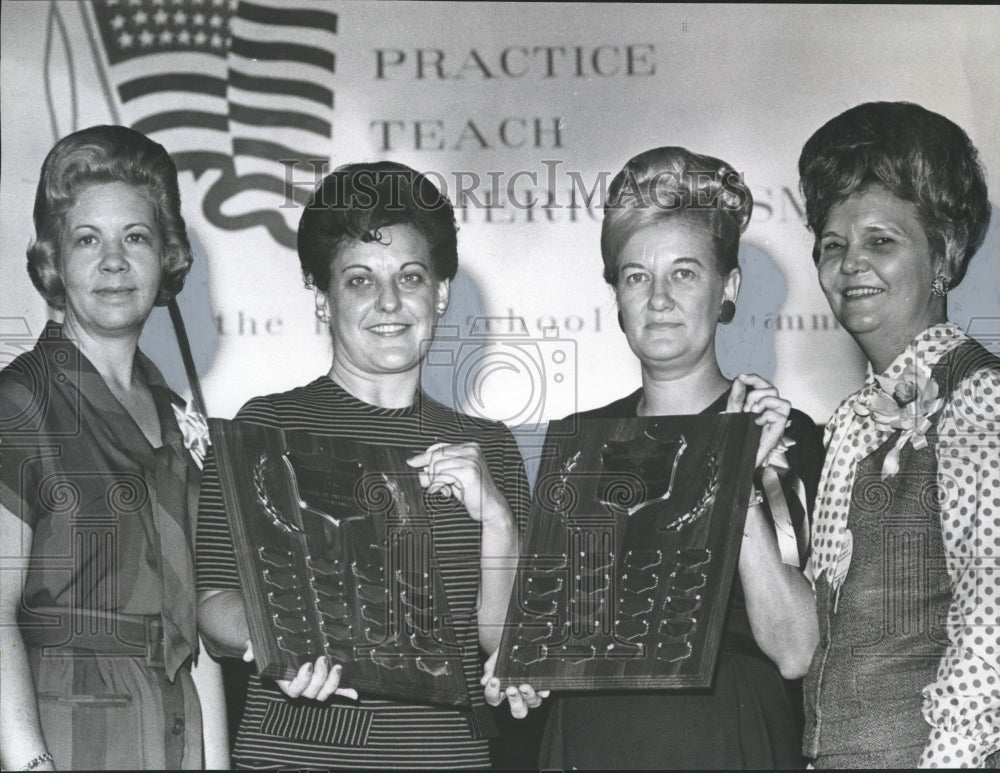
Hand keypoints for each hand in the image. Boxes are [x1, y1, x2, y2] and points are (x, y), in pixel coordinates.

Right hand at [243, 641, 357, 700]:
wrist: (278, 640)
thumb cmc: (269, 644)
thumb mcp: (259, 642)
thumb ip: (253, 648)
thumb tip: (247, 655)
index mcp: (286, 681)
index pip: (294, 690)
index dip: (302, 681)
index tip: (306, 665)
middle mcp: (301, 685)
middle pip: (312, 693)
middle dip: (320, 679)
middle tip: (322, 659)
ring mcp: (314, 683)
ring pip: (324, 693)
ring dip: (333, 683)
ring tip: (337, 667)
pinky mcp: (326, 679)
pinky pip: (337, 689)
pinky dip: (346, 692)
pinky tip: (355, 693)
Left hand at [406, 442, 509, 522]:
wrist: (491, 507)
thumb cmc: (474, 493)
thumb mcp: (454, 477)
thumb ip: (440, 469)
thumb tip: (419, 467)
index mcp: (469, 448)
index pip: (440, 447)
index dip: (424, 455)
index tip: (412, 462)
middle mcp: (471, 450)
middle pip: (436, 455)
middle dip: (429, 471)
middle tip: (431, 484)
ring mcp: (472, 460)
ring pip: (437, 465)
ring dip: (434, 480)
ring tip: (442, 489)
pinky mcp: (469, 472)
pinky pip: (442, 475)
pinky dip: (438, 485)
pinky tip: (444, 492)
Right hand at [481, 650, 548, 718]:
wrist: (519, 640)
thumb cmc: (506, 653)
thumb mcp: (496, 658)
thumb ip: (491, 669)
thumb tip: (485, 681)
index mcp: (502, 691)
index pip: (494, 699)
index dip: (492, 693)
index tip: (493, 680)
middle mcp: (518, 695)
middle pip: (518, 710)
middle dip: (514, 701)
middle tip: (511, 689)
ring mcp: (532, 692)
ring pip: (533, 703)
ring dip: (528, 696)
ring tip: (524, 686)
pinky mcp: (544, 685)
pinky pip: (545, 692)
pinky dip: (544, 691)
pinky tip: (542, 688)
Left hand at [727, 373, 790, 467]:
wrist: (733, 456)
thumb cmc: (735, 436)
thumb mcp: (732, 412)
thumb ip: (736, 395)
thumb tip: (740, 378)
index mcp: (760, 405)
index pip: (764, 384)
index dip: (755, 378)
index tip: (742, 377)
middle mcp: (770, 411)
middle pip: (773, 390)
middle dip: (755, 394)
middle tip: (744, 407)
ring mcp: (776, 422)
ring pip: (784, 401)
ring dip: (765, 403)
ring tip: (752, 413)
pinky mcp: (778, 431)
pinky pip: (780, 415)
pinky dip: (767, 415)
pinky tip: (756, 423)